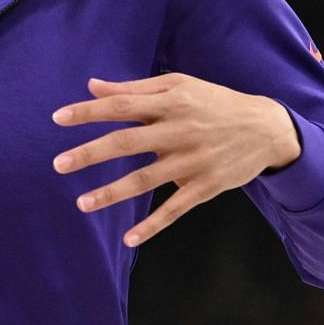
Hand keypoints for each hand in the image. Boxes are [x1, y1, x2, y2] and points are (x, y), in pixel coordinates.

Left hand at [51, 73, 301, 246]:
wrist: (266, 128)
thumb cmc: (214, 103)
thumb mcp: (179, 86)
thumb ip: (134, 88)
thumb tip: (92, 86)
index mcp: (170, 102)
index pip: (121, 106)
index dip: (89, 112)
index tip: (57, 119)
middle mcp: (179, 131)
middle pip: (127, 143)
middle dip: (91, 154)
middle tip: (58, 164)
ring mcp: (192, 161)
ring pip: (146, 180)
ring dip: (112, 193)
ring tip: (82, 204)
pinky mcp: (205, 187)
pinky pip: (174, 209)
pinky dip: (152, 226)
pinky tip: (129, 239)